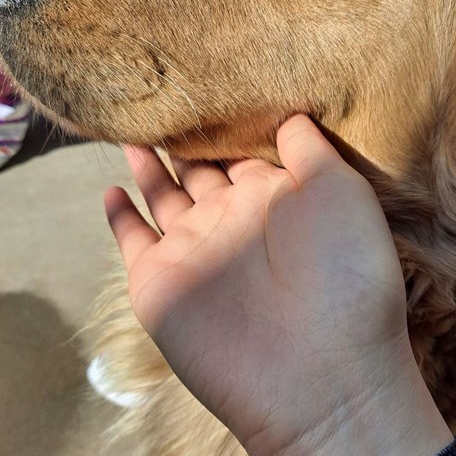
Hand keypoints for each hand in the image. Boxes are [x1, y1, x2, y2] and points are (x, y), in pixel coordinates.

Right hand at [105, 115, 451, 455]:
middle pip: (201, 170)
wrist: (317, 373)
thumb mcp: (339, 190)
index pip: (245, 152)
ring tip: (133, 127)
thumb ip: (307, 147)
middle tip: (162, 95)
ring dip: (149, 166)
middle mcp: (233, 222)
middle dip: (184, 138)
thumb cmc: (344, 273)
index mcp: (278, 199)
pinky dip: (120, 216)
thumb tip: (288, 111)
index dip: (228, 122)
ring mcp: (194, 252)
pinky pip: (132, 240)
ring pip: (165, 197)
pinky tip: (112, 189)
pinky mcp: (157, 282)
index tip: (209, 82)